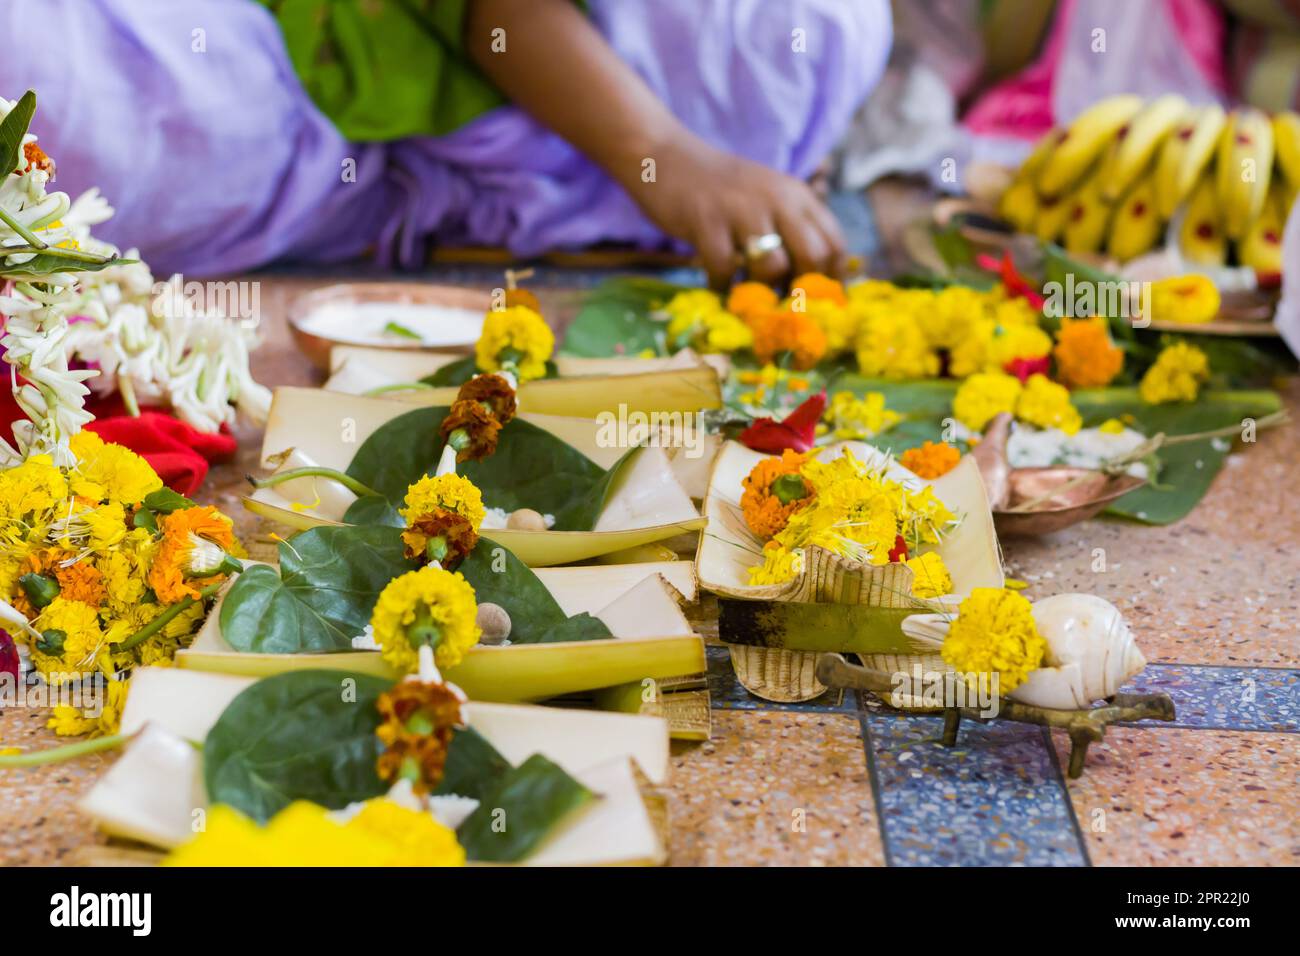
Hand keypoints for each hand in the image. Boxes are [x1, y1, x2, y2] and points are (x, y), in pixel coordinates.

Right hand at [620, 135, 847, 288]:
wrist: (667, 157)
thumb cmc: (722, 190)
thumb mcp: (770, 198)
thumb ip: (794, 229)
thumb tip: (816, 283)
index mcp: (797, 195)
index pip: (835, 244)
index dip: (831, 281)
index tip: (815, 302)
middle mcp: (777, 199)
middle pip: (813, 257)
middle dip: (801, 289)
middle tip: (781, 303)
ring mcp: (741, 209)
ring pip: (772, 266)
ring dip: (760, 291)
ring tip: (747, 293)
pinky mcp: (707, 221)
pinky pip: (725, 269)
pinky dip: (722, 286)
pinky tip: (717, 283)